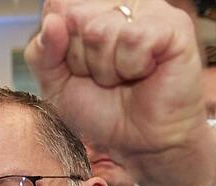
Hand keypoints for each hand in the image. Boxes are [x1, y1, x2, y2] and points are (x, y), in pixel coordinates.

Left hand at [25, 0, 215, 185]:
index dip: (61, 48)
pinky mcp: (174, 26)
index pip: (57, 9)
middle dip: (82, 60)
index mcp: (91, 10)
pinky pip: (133, 38)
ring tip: (124, 78)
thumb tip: (52, 21)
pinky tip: (144, 73)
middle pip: (76, 17)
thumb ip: (42, 53)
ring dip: (106, 68)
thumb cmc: (101, 111)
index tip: (80, 70)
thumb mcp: (56, 86)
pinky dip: (131, 66)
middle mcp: (119, 4)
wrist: (140, 142)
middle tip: (105, 78)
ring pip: (101, 30)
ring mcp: (148, 10)